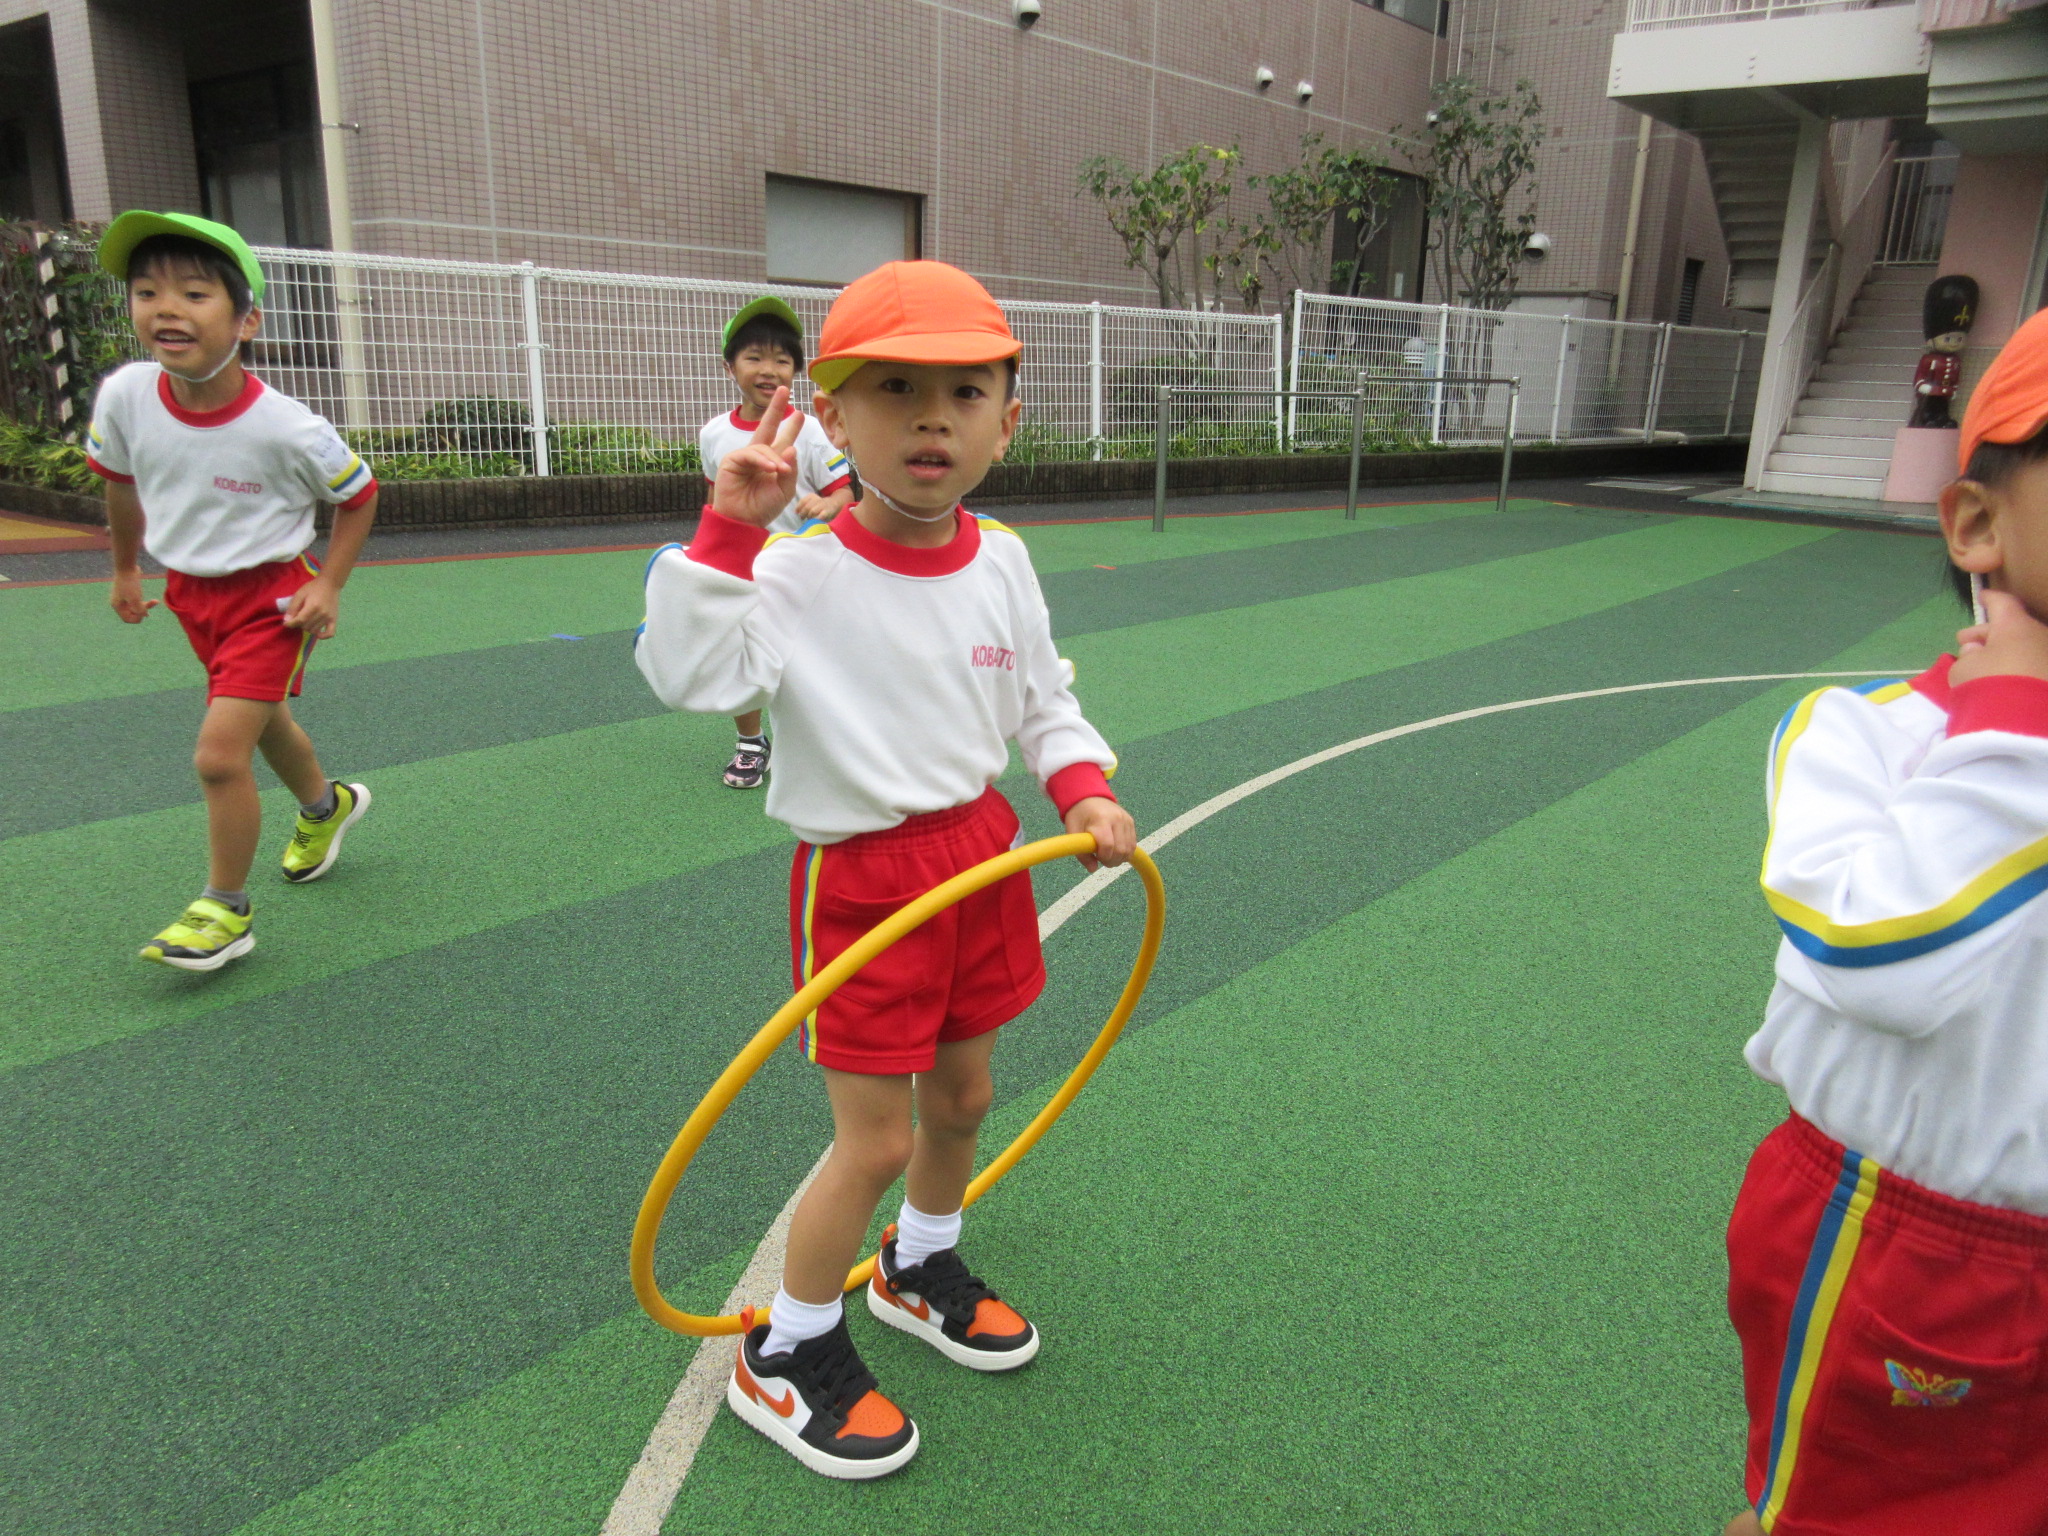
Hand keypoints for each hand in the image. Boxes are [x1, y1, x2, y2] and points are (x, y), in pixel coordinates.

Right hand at [110, 570, 157, 623]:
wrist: (127, 567)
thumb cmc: (129, 583)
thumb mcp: (135, 599)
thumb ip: (139, 609)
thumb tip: (145, 615)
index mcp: (117, 606)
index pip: (127, 619)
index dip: (137, 618)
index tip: (145, 612)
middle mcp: (119, 603)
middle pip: (132, 614)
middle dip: (142, 611)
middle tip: (151, 606)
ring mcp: (124, 598)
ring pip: (136, 608)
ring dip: (146, 606)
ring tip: (155, 602)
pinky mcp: (129, 593)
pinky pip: (138, 602)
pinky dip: (145, 602)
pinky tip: (154, 601)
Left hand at [283, 575, 340, 639]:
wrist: (330, 584)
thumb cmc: (313, 588)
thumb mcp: (300, 594)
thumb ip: (293, 607)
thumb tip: (286, 621)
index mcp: (312, 606)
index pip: (299, 621)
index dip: (290, 624)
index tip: (286, 623)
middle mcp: (321, 614)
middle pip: (306, 627)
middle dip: (299, 624)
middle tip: (298, 617)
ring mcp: (329, 618)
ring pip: (314, 630)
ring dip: (308, 627)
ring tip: (306, 620)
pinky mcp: (334, 619)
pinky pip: (330, 633)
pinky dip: (323, 636)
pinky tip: (318, 634)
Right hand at [712, 387, 800, 528]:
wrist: (744, 521)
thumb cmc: (763, 507)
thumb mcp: (785, 490)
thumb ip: (790, 469)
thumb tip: (792, 447)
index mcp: (772, 461)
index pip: (783, 439)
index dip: (791, 426)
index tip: (800, 413)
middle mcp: (758, 455)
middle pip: (767, 425)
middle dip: (776, 407)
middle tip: (784, 389)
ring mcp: (744, 456)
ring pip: (763, 447)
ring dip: (774, 458)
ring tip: (780, 471)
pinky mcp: (732, 460)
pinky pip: (750, 454)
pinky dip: (762, 461)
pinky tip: (770, 469)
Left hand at [793, 493, 841, 522]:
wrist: (834, 503)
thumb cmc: (819, 505)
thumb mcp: (811, 501)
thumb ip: (803, 505)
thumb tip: (796, 512)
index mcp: (812, 496)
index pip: (803, 501)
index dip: (798, 507)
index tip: (797, 512)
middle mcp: (817, 499)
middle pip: (807, 507)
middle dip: (803, 514)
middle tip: (802, 518)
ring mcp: (823, 505)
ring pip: (812, 512)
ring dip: (809, 517)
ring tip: (809, 520)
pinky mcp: (827, 512)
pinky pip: (820, 516)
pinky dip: (816, 520)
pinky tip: (814, 522)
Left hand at [1062, 795, 1136, 871]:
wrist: (1089, 796)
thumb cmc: (1079, 815)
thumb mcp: (1073, 832)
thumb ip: (1081, 852)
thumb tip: (1093, 869)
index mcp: (1101, 819)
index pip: (1108, 845)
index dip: (1103, 857)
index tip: (1096, 857)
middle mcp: (1117, 818)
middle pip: (1121, 850)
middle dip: (1111, 861)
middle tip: (1102, 859)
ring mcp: (1126, 820)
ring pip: (1129, 849)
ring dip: (1119, 859)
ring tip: (1108, 855)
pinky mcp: (1131, 822)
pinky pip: (1133, 845)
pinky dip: (1125, 853)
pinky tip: (1115, 851)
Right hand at [1950, 588, 2047, 685]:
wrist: (2022, 724)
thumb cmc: (1986, 685)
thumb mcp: (1963, 668)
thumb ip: (1968, 655)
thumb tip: (1976, 650)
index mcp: (2016, 625)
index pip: (2003, 603)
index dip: (1990, 599)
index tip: (1982, 597)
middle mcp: (2041, 636)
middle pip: (2015, 627)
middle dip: (1990, 634)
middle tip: (1968, 646)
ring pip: (2027, 648)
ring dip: (2007, 653)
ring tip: (1987, 668)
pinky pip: (2036, 666)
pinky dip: (2021, 669)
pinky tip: (2006, 682)